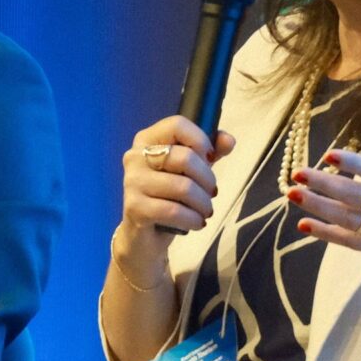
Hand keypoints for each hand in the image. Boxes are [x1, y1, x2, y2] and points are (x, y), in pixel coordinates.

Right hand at [114, 115, 238, 275]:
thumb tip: (229, 140)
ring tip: (205, 211)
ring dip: (203, 203)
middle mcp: (135, 157)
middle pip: (184, 158)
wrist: (144, 235)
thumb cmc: (168, 196)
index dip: (201, 140)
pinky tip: (196, 223)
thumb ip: (209, 152)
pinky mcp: (134, 208)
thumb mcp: (191, 171)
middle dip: (207, 179)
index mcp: (146, 140)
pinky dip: (193, 219)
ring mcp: (132, 182)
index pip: (177, 125)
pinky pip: (174, 210)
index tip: (210, 158)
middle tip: (211, 193)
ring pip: (183, 187)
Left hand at [291, 87, 360, 280]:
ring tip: (292, 193)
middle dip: (323, 184)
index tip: (330, 155)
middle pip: (354, 197)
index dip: (353, 165)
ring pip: (346, 220)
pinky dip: (326, 234)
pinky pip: (350, 241)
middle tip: (297, 172)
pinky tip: (303, 225)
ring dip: (317, 207)